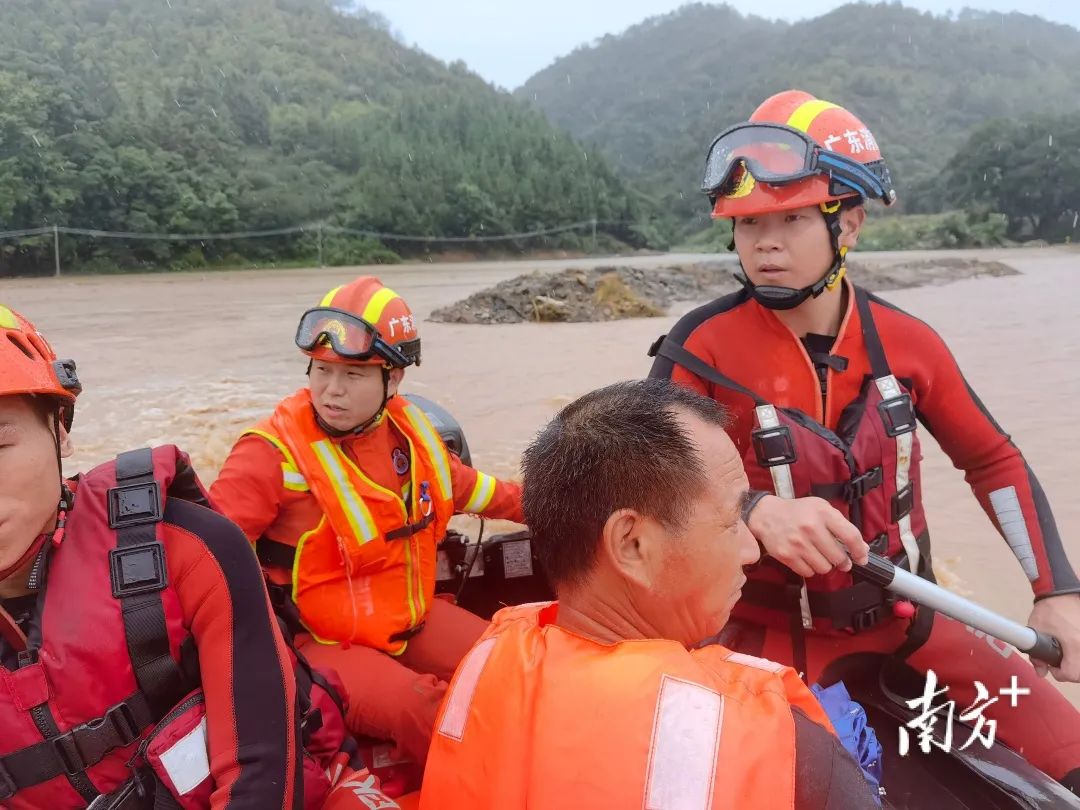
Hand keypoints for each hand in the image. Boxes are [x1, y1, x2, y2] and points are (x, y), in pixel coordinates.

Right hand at [746, 495, 868, 577]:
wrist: (766, 515)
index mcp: (823, 513)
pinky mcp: (787, 555)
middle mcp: (811, 528)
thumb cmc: (797, 512)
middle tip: (838, 558)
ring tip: (819, 555)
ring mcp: (798, 543)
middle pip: (838, 557)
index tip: (861, 558)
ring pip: (824, 568)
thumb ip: (842, 526)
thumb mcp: (821, 509)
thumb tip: (862, 548)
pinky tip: (806, 558)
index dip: (860, 551)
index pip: (850, 536)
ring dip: (825, 565)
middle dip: (842, 561)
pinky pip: (808, 572)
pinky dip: (810, 568)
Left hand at [1027, 593, 1079, 681]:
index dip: (1058, 673)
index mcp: (1074, 644)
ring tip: (1066, 653)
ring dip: (1076, 663)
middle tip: (1059, 661)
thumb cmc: (1051, 607)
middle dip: (1069, 670)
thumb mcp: (1036, 629)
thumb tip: (1040, 671)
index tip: (1051, 666)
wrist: (1064, 590)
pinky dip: (1078, 655)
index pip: (1071, 674)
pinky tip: (1072, 647)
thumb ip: (1036, 653)